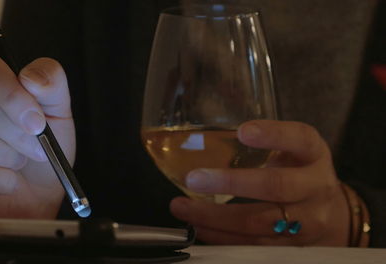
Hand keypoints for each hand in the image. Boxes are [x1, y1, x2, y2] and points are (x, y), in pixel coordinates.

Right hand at [0, 48, 74, 218]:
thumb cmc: (42, 144)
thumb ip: (51, 81)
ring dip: (2, 154)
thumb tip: (30, 77)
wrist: (39, 190)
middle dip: (14, 132)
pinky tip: (7, 179)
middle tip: (37, 148)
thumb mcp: (58, 109)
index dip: (11, 94)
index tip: (37, 120)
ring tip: (19, 161)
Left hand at [170, 120, 349, 245]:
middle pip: (276, 186)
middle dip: (231, 183)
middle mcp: (315, 186)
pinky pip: (253, 244)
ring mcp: (308, 220)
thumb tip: (200, 139)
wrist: (330, 212)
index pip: (300, 139)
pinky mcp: (293, 246)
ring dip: (215, 216)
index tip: (243, 131)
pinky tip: (198, 226)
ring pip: (259, 222)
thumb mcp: (292, 149)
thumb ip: (261, 142)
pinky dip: (221, 235)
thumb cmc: (298, 171)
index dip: (273, 134)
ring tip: (183, 207)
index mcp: (314, 154)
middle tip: (194, 179)